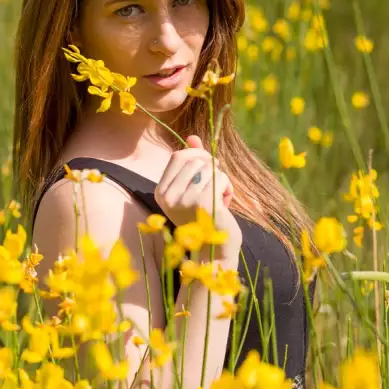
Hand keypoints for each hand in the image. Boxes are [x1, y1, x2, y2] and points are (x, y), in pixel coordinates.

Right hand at [154, 135, 242, 255]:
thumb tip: (192, 137)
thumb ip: (193, 163)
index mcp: (161, 192)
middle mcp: (169, 196)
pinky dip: (227, 187)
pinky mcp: (203, 204)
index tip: (209, 166)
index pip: (178, 156)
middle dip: (212, 167)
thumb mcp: (195, 188)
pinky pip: (220, 178)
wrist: (215, 250)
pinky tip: (225, 203)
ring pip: (210, 168)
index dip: (197, 155)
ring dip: (221, 179)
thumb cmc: (206, 217)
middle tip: (218, 184)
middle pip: (196, 160)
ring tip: (220, 197)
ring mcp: (184, 200)